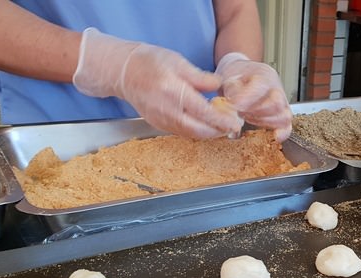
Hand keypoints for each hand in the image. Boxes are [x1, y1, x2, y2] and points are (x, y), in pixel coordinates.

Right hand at [73, 28, 242, 138]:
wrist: (123, 71)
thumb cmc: (150, 62)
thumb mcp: (178, 61)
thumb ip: (200, 77)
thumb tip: (219, 86)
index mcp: (173, 91)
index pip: (203, 112)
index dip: (222, 120)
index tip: (236, 123)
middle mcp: (166, 110)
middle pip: (198, 130)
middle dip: (218, 131)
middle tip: (233, 127)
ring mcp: (160, 120)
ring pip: (190, 134)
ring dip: (209, 133)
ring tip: (223, 127)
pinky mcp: (158, 124)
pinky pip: (181, 132)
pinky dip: (196, 131)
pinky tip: (206, 125)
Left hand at [215, 53, 291, 141]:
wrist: (242, 77)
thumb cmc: (236, 78)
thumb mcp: (227, 77)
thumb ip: (229, 88)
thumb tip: (233, 102)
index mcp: (263, 75)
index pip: (261, 86)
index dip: (248, 98)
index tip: (234, 105)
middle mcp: (276, 88)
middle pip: (276, 103)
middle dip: (256, 112)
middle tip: (240, 112)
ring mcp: (282, 103)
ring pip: (284, 116)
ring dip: (264, 121)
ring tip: (248, 117)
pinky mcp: (282, 115)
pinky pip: (287, 126)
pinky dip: (283, 132)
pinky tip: (275, 136)